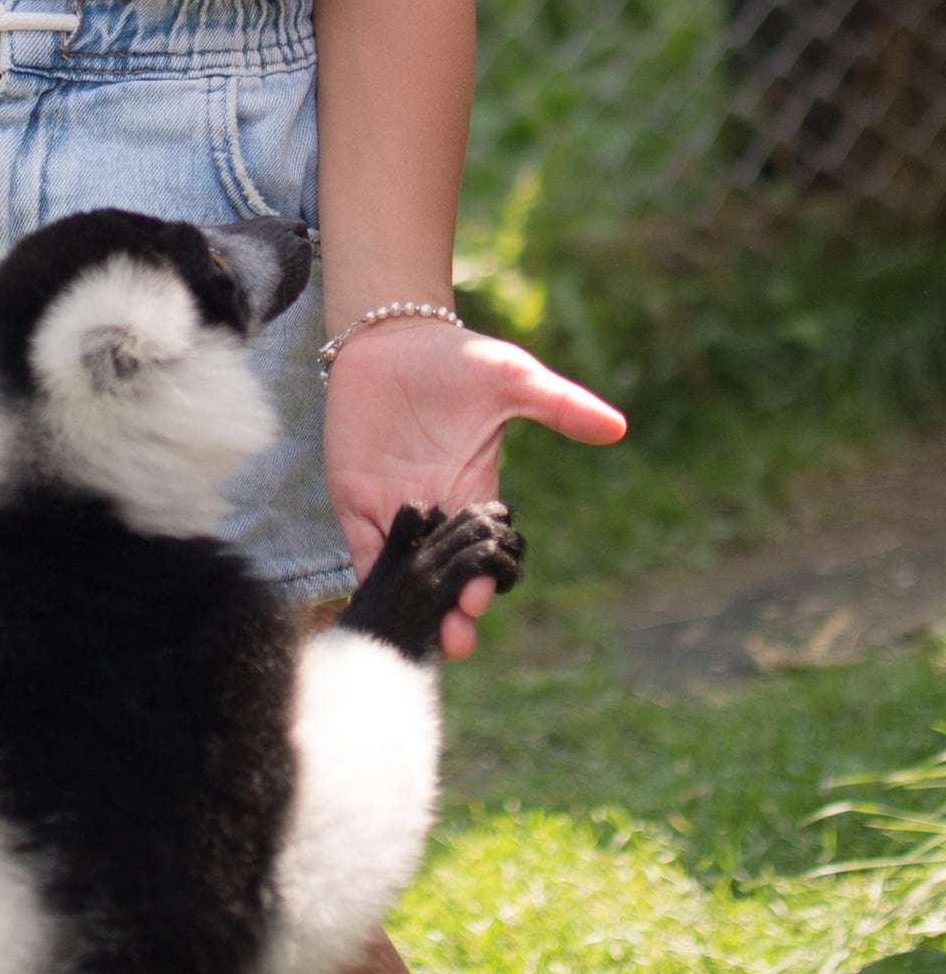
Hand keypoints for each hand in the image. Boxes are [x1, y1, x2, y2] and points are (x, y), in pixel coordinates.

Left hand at [324, 320, 624, 656]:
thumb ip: (560, 405)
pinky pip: (364, 547)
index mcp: (477, 489)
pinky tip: (382, 603)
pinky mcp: (356, 499)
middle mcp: (439, 507)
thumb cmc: (454, 356)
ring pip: (410, 573)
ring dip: (418, 605)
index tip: (486, 591)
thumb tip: (618, 426)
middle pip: (449, 573)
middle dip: (455, 609)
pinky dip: (372, 575)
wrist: (389, 336)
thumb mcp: (512, 378)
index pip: (486, 549)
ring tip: (430, 637)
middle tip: (459, 634)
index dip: (487, 576)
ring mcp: (395, 507)